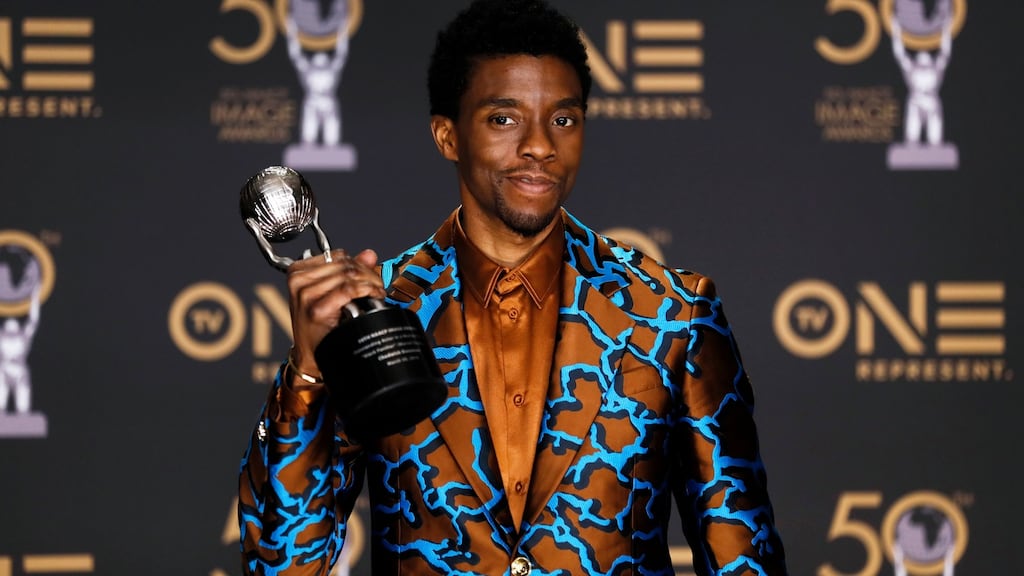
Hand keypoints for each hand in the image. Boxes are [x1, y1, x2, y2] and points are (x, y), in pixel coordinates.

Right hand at [287, 248, 384, 379]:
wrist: (311, 352)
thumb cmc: (318, 324)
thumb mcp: (330, 291)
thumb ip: (349, 270)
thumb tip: (369, 254)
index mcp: (298, 271)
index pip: (339, 256)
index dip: (360, 263)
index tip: (370, 274)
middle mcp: (299, 280)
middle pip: (346, 265)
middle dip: (368, 274)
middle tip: (377, 285)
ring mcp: (306, 294)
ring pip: (349, 276)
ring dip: (370, 283)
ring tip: (376, 292)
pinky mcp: (317, 308)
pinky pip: (348, 290)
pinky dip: (367, 290)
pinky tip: (373, 296)